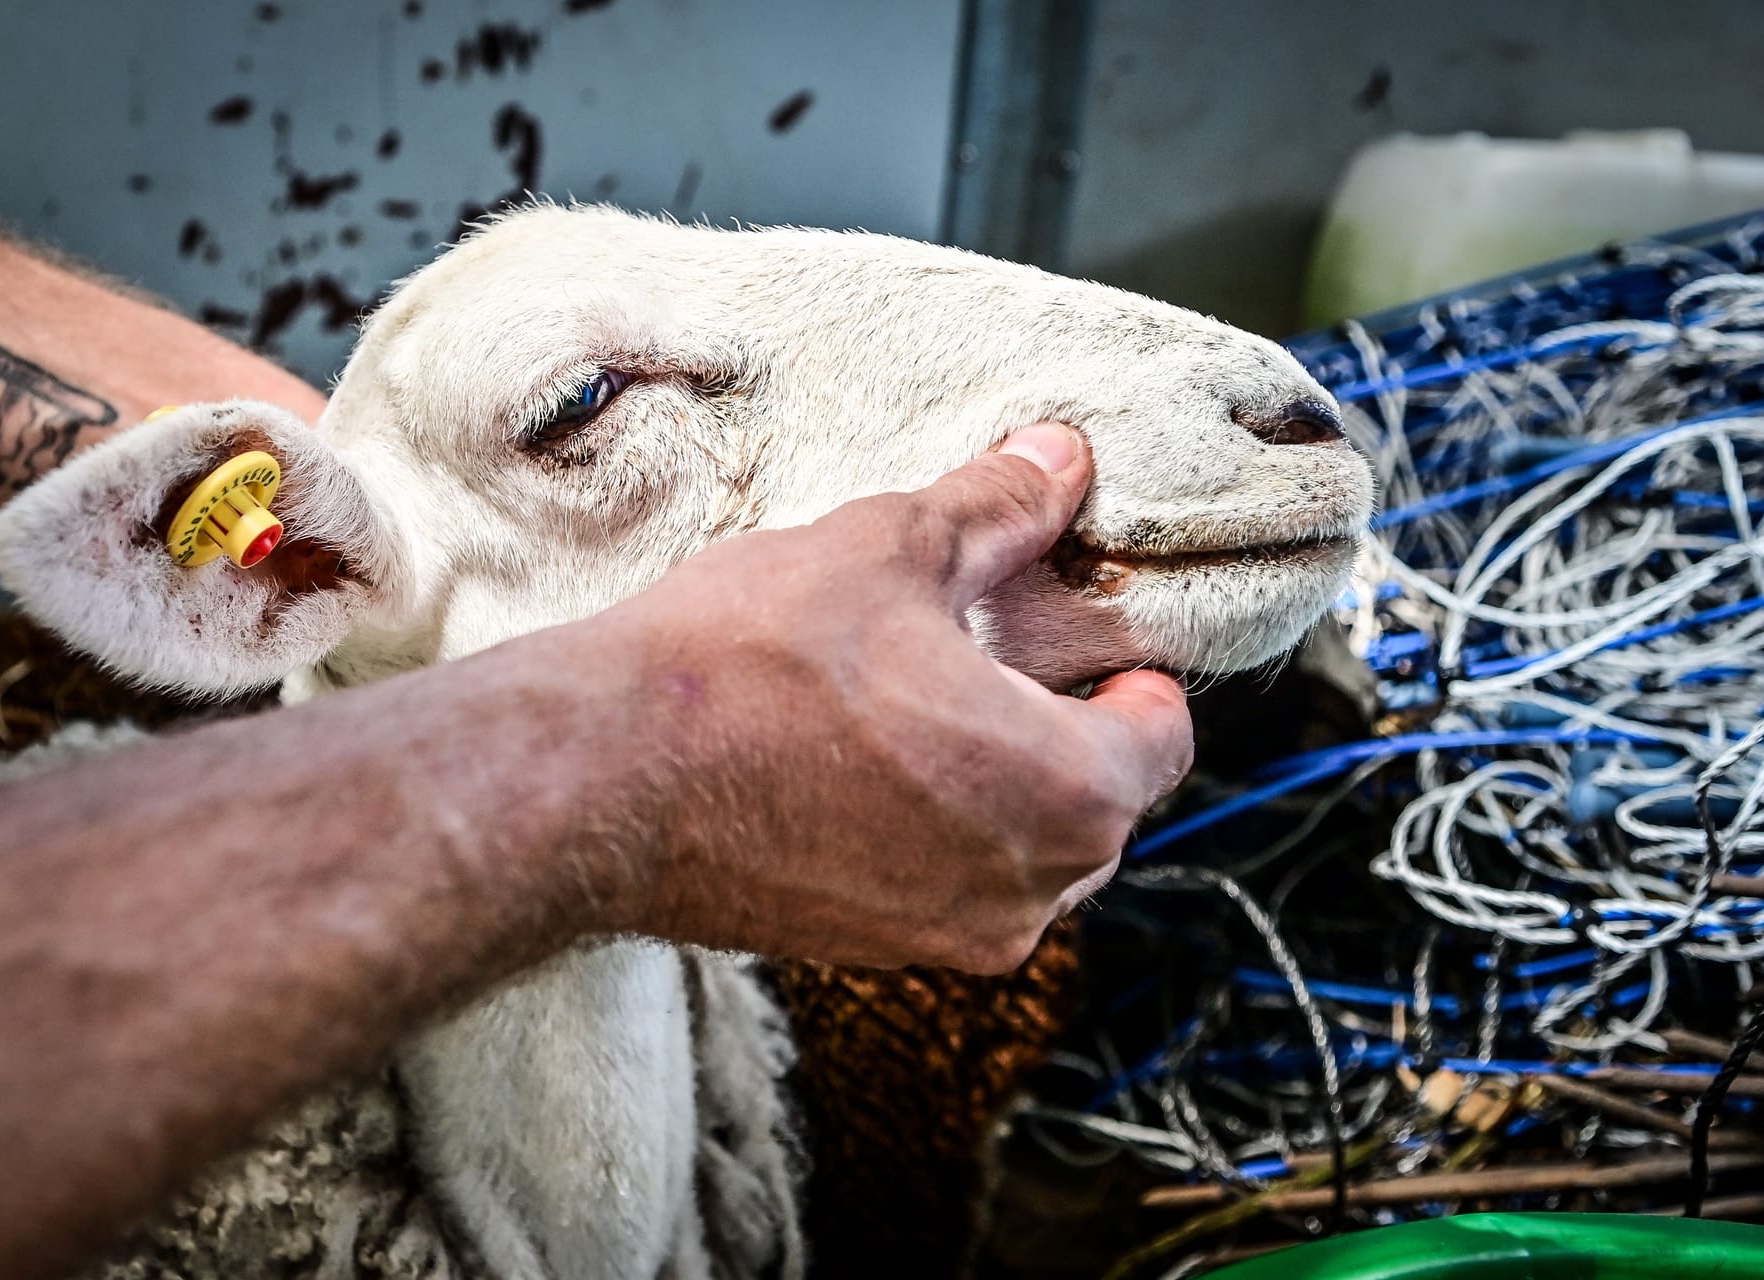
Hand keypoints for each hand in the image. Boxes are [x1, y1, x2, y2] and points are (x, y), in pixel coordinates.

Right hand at [578, 423, 1194, 971]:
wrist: (601, 778)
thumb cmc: (749, 666)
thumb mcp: (891, 551)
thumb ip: (1000, 508)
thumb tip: (1060, 462)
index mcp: (1066, 792)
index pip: (1163, 736)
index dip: (1129, 671)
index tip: (1079, 636)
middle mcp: (1028, 892)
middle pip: (1100, 801)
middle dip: (1061, 727)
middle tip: (987, 656)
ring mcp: (948, 938)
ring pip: (1026, 853)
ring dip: (998, 785)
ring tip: (914, 707)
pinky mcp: (873, 956)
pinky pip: (950, 888)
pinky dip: (935, 832)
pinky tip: (857, 764)